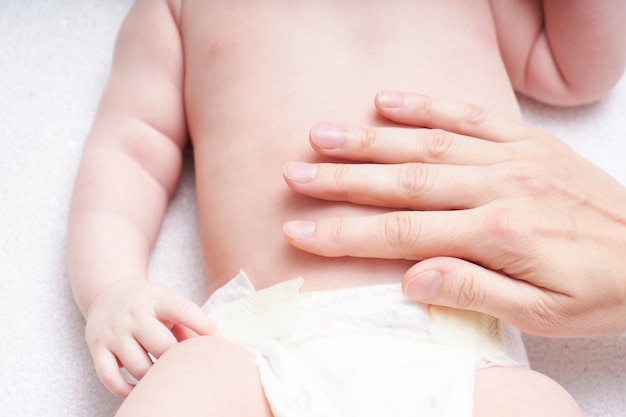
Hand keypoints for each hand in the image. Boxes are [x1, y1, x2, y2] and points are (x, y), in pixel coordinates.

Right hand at [84, 280, 214, 396]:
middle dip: (175, 359)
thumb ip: (188, 324)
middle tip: (183, 365)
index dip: (200, 323)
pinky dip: (125, 389)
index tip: (216, 336)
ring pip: (137, 365)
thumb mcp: (169, 303)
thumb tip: (214, 346)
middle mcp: (134, 315)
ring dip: (153, 377)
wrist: (108, 294)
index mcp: (157, 301)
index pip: (181, 309)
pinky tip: (138, 388)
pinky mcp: (98, 349)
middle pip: (160, 344)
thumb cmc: (150, 304)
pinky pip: (110, 377)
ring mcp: (114, 332)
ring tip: (163, 377)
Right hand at [283, 90, 625, 336]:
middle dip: (343, 180)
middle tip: (295, 175)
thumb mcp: (543, 314)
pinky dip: (426, 107)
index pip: (404, 234)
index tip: (301, 231)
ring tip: (322, 136)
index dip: (346, 234)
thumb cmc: (599, 290)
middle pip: (404, 182)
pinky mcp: (526, 140)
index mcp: (499, 234)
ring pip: (427, 145)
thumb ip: (474, 291)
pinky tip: (388, 100)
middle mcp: (499, 186)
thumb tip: (412, 278)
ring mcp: (512, 157)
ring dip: (370, 140)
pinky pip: (469, 116)